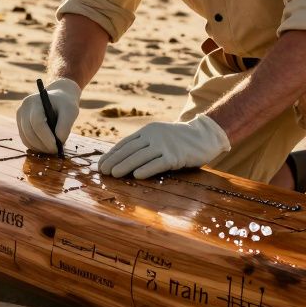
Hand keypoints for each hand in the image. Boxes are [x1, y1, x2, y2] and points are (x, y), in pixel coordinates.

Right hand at [16, 78, 80, 153]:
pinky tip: (46, 147)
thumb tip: (58, 141)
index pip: (37, 122)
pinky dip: (35, 146)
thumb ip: (65, 126)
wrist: (58, 97)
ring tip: (52, 149)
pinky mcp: (20, 124)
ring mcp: (20, 117)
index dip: (46, 137)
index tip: (56, 147)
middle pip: (29, 132)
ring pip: (26, 138)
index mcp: (34, 101)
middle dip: (42, 145)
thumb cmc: (65, 104)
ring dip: (39, 148)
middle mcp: (23, 108)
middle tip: (55, 151)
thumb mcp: (71, 111)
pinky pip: (25, 140)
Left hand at [97, 114, 230, 178]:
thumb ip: (144, 145)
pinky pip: (158, 163)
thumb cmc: (178, 140)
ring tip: (113, 174)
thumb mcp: (158, 137)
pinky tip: (136, 175)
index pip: (125, 143)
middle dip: (114, 161)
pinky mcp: (175, 156)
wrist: (204, 136)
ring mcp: (165, 145)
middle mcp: (154, 136)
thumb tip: (122, 159)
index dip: (112, 154)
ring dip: (125, 165)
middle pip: (129, 150)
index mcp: (147, 131)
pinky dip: (146, 169)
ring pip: (140, 157)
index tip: (101, 164)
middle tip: (102, 171)